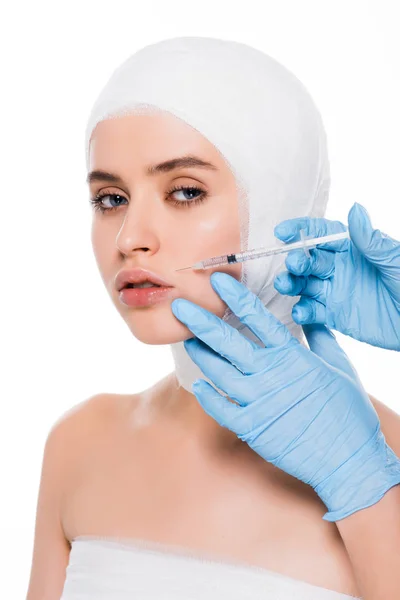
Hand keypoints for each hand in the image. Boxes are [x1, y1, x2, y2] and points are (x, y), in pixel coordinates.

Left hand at [171, 272, 399, 521]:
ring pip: (219, 373)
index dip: (235, 298)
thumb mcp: (340, 366)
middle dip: (201, 322)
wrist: (350, 460)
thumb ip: (320, 337)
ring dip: (201, 355)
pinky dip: (207, 397)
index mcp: (293, 356)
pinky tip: (198, 384)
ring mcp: (259, 402)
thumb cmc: (349, 412)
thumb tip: (308, 314)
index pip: (258, 319)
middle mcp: (271, 375)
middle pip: (228, 343)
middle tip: (179, 306)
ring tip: (187, 340)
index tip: (216, 281)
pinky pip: (221, 410)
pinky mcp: (252, 428)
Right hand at [273, 202, 399, 350]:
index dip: (301, 230)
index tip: (283, 232)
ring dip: (291, 283)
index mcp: (352, 248)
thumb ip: (370, 240)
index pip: (321, 233)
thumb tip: (355, 208)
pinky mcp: (334, 315)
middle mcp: (338, 267)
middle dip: (296, 260)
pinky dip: (302, 311)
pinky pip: (312, 311)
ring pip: (304, 284)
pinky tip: (301, 312)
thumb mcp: (395, 260)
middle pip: (308, 259)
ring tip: (285, 285)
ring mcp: (334, 291)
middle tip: (293, 264)